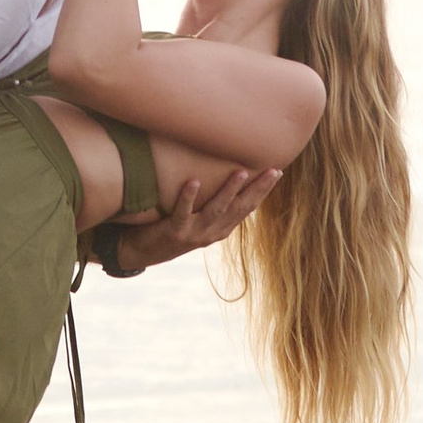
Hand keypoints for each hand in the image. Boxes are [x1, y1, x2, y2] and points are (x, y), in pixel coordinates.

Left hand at [106, 159, 282, 274]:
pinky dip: (188, 197)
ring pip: (216, 210)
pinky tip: (193, 181)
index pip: (248, 207)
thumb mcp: (199, 218)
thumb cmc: (174, 226)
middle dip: (257, 189)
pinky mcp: (174, 231)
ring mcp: (194, 233)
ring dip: (229, 191)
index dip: (263, 191)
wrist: (144, 251)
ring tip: (240, 172)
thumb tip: (229, 171)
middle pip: (239, 208)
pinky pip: (182, 212)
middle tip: (273, 170)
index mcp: (221, 228)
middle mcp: (212, 232)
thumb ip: (214, 201)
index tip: (278, 171)